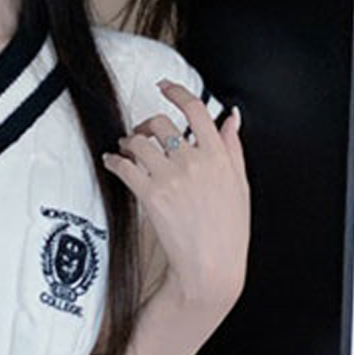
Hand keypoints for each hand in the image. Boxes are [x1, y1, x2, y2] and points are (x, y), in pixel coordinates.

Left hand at [102, 79, 248, 315]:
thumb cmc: (228, 233)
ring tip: (126, 150)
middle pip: (161, 123)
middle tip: (141, 133)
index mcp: (219, 156)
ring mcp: (172, 178)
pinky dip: (114, 161)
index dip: (176, 92)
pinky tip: (113, 162)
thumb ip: (234, 148)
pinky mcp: (152, 195)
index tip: (165, 86)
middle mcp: (195, 162)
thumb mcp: (240, 186)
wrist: (212, 267)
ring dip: (128, 142)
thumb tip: (231, 118)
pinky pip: (125, 166)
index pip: (196, 110)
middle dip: (146, 124)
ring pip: (139, 142)